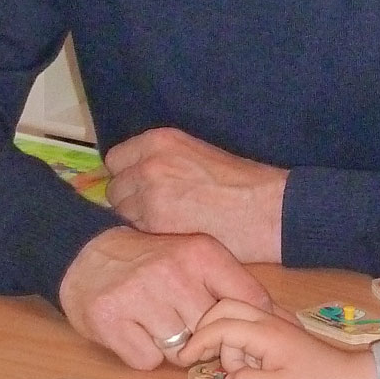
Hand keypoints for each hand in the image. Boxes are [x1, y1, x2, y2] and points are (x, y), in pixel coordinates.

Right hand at [58, 226, 271, 368]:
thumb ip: (235, 284)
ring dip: (172, 347)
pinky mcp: (111, 318)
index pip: (250, 299)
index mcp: (202, 252)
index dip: (251, 324)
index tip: (246, 332)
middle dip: (205, 337)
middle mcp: (174, 271)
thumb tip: (283, 319)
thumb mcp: (197, 256)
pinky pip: (146, 360)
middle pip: (214, 333)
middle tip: (186, 323)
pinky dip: (143, 353)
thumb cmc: (152, 260)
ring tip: (157, 321)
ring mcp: (141, 295)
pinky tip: (135, 328)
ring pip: (180, 352)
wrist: (86, 252)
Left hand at [104, 128, 288, 262]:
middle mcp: (148, 164)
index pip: (115, 159)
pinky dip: (148, 238)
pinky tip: (171, 238)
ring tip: (167, 226)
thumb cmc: (241, 182)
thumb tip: (135, 176)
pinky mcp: (155, 225)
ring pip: (123, 214)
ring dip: (138, 221)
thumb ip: (162, 160)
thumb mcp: (196, 154)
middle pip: (115, 189)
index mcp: (160, 140)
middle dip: (130, 201)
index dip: (127, 176)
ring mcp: (148, 195)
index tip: (141, 187)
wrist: (264, 208)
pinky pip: (135, 233)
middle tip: (158, 212)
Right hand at [177, 298, 379, 378]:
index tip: (184, 359)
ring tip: (238, 371)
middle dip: (207, 330)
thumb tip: (227, 378)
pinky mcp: (276, 331)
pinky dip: (235, 339)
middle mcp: (267, 319)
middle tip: (200, 357)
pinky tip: (242, 362)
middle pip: (225, 307)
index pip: (222, 325)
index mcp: (265, 331)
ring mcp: (272, 322)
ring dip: (225, 339)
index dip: (199, 341)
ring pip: (235, 315)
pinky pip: (246, 324)